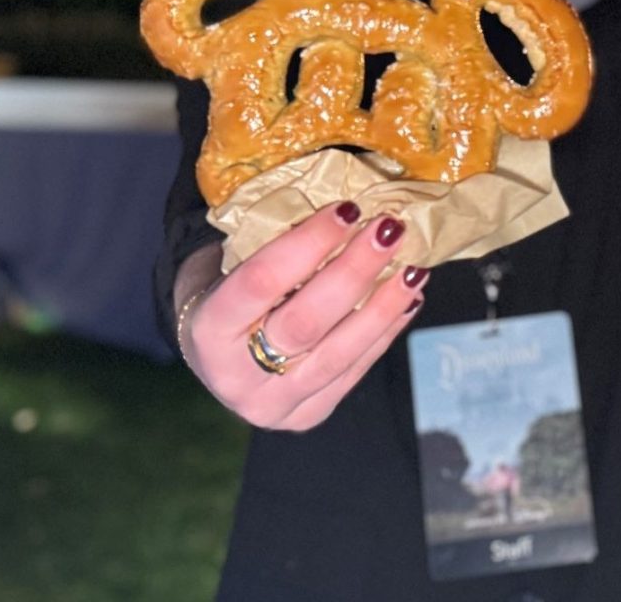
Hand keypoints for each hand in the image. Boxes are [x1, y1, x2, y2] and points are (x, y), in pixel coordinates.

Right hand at [175, 201, 429, 430]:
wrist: (216, 357)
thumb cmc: (229, 292)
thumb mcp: (232, 265)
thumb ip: (275, 242)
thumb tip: (348, 206)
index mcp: (206, 329)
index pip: (261, 281)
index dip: (309, 243)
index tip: (348, 209)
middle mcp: (235, 376)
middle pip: (305, 322)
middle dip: (354, 271)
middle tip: (389, 230)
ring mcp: (272, 405)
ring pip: (339, 354)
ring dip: (384, 307)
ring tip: (413, 269)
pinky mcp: (308, 414)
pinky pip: (355, 371)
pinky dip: (386, 330)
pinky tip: (407, 298)